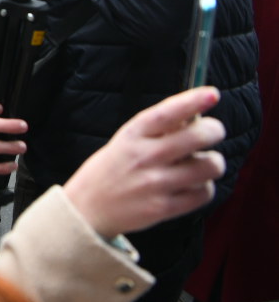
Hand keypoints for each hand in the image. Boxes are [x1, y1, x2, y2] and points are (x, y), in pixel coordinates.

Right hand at [63, 87, 225, 239]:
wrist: (88, 208)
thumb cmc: (112, 169)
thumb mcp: (125, 141)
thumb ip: (158, 131)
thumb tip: (195, 116)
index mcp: (133, 135)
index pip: (167, 113)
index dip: (191, 101)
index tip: (211, 94)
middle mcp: (145, 157)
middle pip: (197, 137)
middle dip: (214, 130)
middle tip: (213, 131)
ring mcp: (156, 183)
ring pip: (209, 166)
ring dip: (212, 162)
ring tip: (201, 163)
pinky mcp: (165, 208)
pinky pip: (205, 193)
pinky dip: (205, 187)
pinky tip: (192, 184)